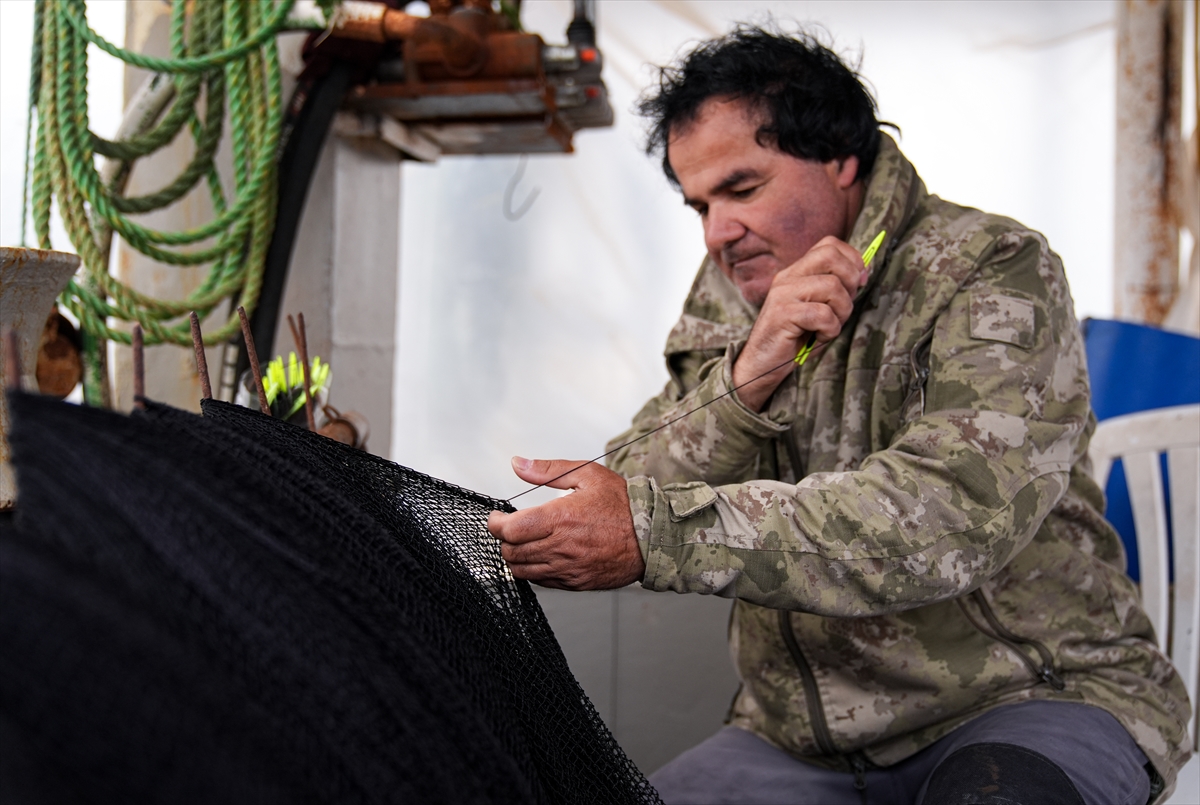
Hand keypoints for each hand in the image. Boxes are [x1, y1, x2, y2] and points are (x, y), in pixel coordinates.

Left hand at [486, 457, 644, 589]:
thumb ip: (548, 470)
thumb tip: (517, 464)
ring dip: (516, 556)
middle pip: (511, 552)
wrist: (653, 536)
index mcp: (561, 518)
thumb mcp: (587, 475)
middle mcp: (562, 546)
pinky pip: (542, 582)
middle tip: (511, 528)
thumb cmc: (623, 505)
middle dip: (504, 539)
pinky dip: (534, 570)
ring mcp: (568, 568)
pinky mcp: (576, 582)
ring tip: (525, 541)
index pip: (510, 529)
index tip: (497, 517)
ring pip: (522, 571)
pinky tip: (543, 554)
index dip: (495, 524)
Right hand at [732, 236, 864, 411]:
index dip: (853, 260)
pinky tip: (819, 337)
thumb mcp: (819, 308)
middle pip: (830, 256)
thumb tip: (864, 273)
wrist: (763, 365)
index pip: (829, 245)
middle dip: (850, 281)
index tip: (859, 283)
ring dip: (841, 312)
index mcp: (796, 272)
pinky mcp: (782, 314)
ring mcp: (783, 295)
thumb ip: (837, 289)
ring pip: (832, 287)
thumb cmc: (796, 338)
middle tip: (844, 305)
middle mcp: (788, 277)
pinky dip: (829, 330)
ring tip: (829, 327)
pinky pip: (822, 314)